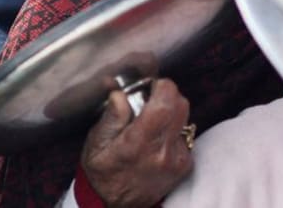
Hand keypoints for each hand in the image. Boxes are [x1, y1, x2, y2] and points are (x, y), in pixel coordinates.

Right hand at [80, 78, 192, 207]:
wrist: (116, 206)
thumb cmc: (103, 172)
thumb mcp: (96, 144)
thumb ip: (111, 117)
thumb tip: (121, 94)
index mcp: (139, 143)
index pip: (166, 102)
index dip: (161, 87)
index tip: (149, 88)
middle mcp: (163, 151)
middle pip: (181, 105)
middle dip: (166, 96)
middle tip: (148, 103)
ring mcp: (178, 159)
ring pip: (185, 117)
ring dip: (171, 113)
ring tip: (151, 124)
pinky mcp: (186, 165)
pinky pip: (186, 134)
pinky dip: (174, 130)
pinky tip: (157, 140)